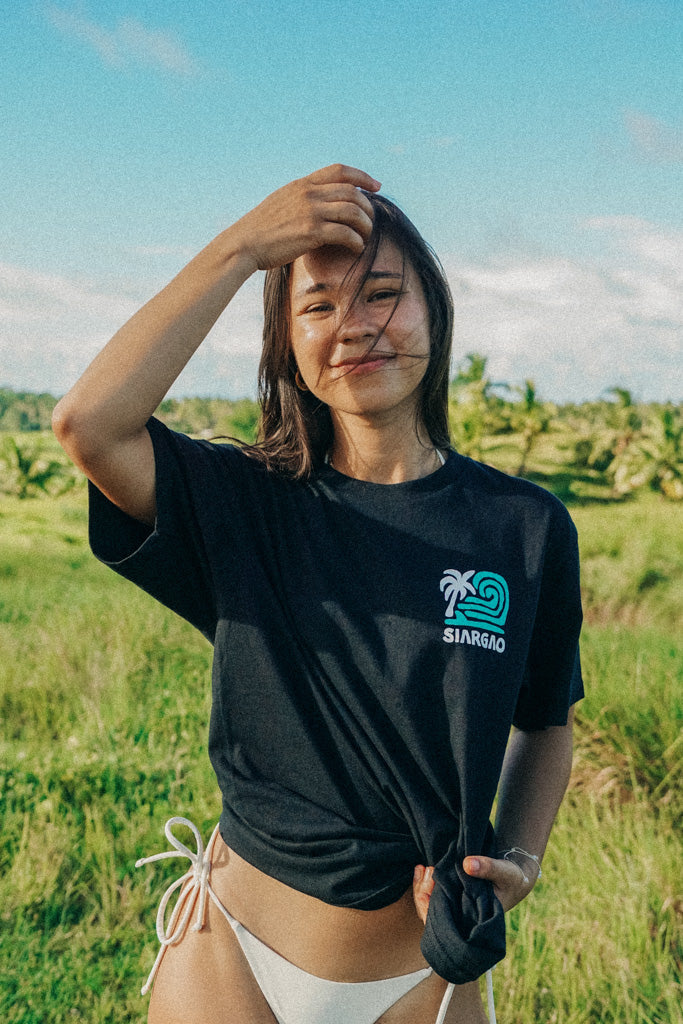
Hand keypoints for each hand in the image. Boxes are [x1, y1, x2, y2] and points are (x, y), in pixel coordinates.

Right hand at [228, 164, 380, 272]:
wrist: (244, 244)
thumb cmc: (261, 231)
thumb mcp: (281, 203)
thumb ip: (301, 199)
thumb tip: (318, 204)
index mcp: (302, 184)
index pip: (339, 170)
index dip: (362, 177)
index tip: (376, 187)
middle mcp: (308, 194)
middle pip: (352, 192)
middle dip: (368, 206)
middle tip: (371, 221)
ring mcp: (310, 212)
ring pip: (353, 211)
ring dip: (365, 225)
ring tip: (365, 237)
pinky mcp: (311, 232)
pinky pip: (345, 233)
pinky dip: (356, 241)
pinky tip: (356, 249)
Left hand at [413, 853, 537, 924]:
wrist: (514, 876)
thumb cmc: (512, 878)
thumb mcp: (504, 871)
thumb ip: (488, 868)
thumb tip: (466, 864)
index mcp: (474, 919)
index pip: (447, 924)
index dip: (433, 906)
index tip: (432, 882)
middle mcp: (463, 917)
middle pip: (434, 916)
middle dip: (424, 893)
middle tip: (428, 870)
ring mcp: (457, 908)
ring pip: (431, 906)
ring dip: (423, 887)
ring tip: (423, 868)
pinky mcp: (455, 897)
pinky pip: (434, 896)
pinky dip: (426, 884)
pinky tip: (422, 869)